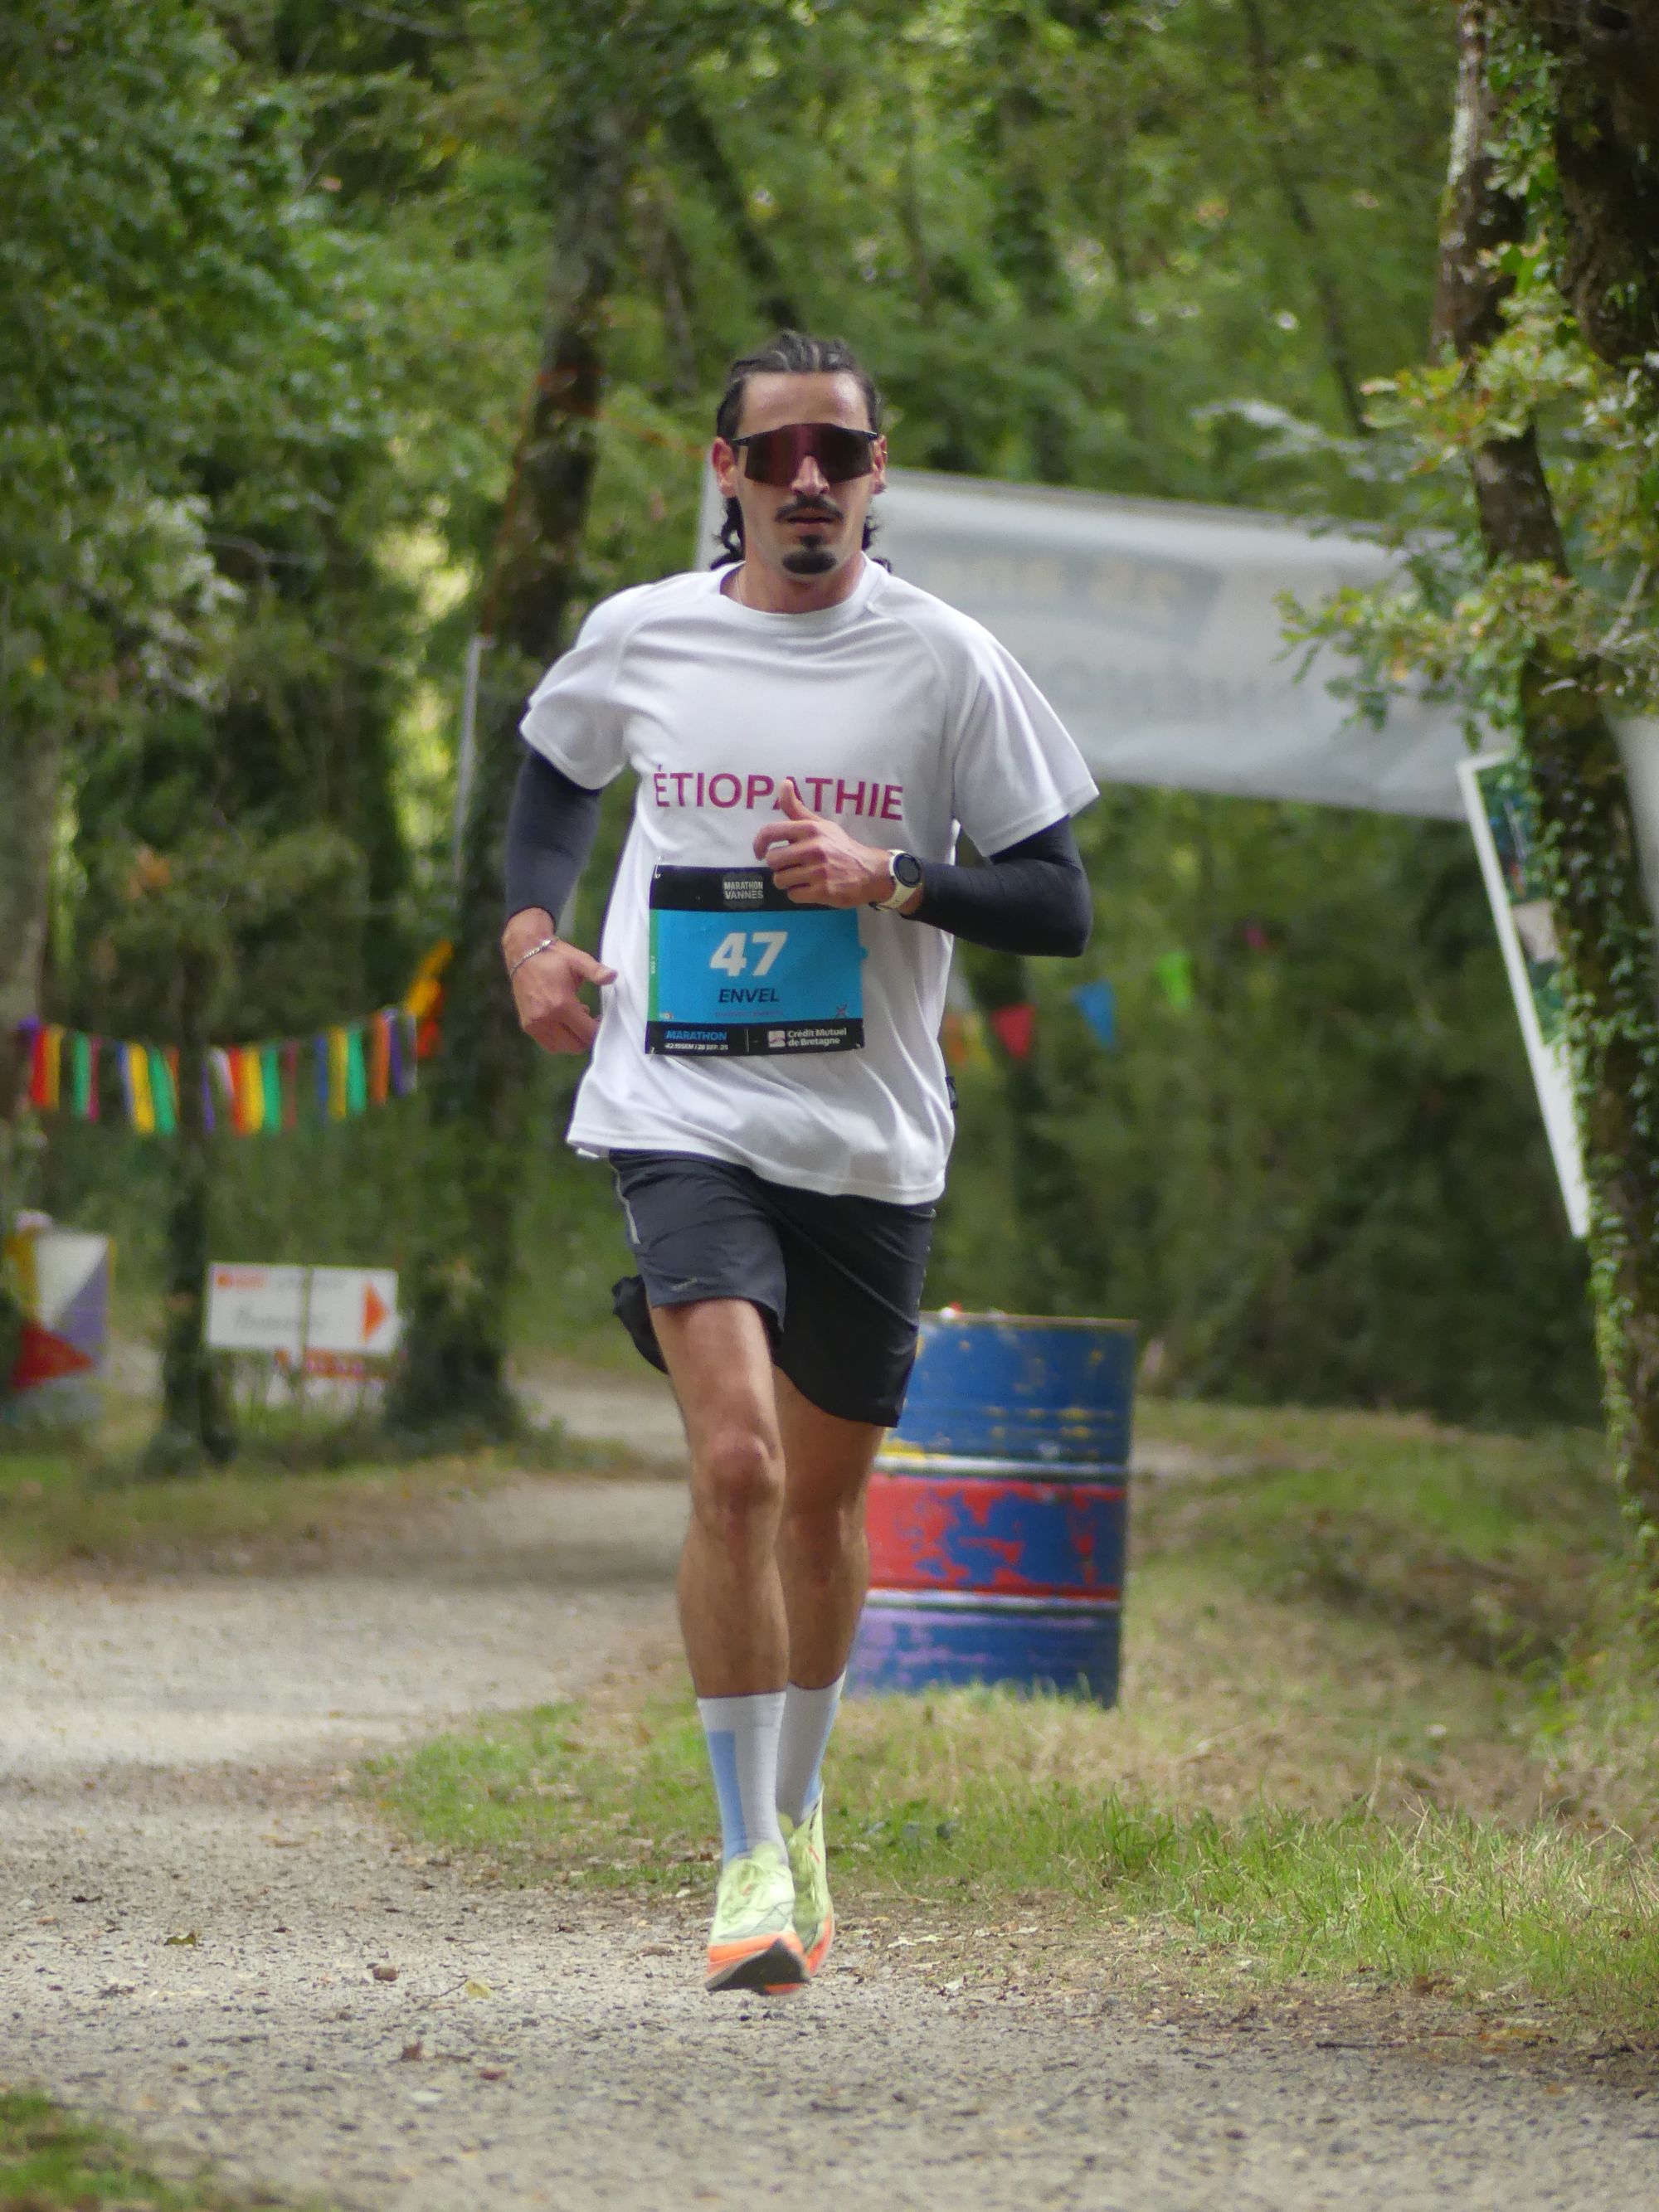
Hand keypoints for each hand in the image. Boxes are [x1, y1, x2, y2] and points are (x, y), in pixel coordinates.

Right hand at [506, 925, 616, 1053]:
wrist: (523, 953)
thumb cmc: (553, 956)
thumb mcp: (578, 960)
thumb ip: (596, 971)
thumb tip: (614, 976)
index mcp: (561, 1004)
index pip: (587, 1033)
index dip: (598, 1030)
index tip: (601, 1019)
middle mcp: (545, 1019)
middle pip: (575, 1046)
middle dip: (587, 1037)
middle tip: (591, 1022)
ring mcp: (534, 1024)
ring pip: (561, 1048)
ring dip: (573, 1040)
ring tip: (576, 1021)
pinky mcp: (527, 1025)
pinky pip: (548, 1044)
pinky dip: (560, 1040)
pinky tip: (564, 1023)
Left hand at [753, 779, 894, 906]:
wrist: (870, 871)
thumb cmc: (841, 847)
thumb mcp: (821, 825)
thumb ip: (797, 809)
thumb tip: (783, 783)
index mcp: (810, 829)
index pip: (771, 832)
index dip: (758, 843)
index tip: (759, 852)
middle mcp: (813, 848)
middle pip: (772, 860)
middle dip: (778, 866)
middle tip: (792, 866)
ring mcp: (818, 871)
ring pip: (781, 880)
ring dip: (788, 881)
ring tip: (803, 877)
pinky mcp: (822, 891)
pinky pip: (793, 895)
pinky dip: (798, 894)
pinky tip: (811, 888)